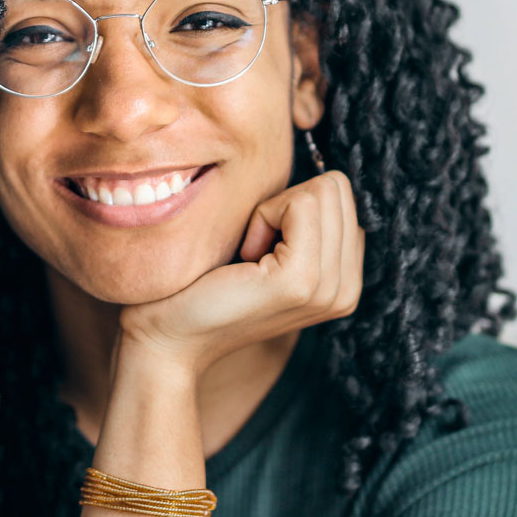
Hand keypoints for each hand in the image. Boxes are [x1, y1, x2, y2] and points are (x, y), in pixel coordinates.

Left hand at [119, 170, 363, 376]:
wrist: (169, 337)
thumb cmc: (205, 287)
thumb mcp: (269, 252)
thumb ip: (305, 225)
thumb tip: (319, 179)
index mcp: (345, 282)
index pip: (344, 198)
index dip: (293, 206)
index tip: (260, 246)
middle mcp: (347, 289)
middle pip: (337, 189)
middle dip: (287, 204)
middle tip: (252, 249)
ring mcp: (328, 287)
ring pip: (322, 192)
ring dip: (274, 210)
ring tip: (249, 255)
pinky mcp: (301, 279)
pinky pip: (301, 204)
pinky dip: (264, 215)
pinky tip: (244, 255)